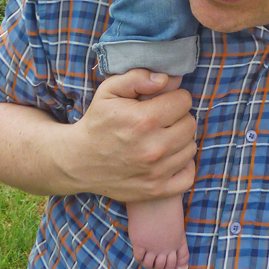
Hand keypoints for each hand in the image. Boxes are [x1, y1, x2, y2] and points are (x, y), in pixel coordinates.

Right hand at [66, 70, 196, 202]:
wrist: (78, 161)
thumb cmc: (97, 122)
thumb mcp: (109, 91)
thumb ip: (138, 77)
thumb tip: (165, 78)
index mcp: (144, 120)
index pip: (184, 101)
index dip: (174, 98)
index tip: (162, 102)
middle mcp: (153, 147)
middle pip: (190, 124)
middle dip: (179, 117)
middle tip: (162, 119)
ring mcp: (156, 172)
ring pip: (190, 147)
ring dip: (180, 140)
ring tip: (162, 137)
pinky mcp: (155, 190)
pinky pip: (188, 176)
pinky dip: (183, 166)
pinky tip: (170, 157)